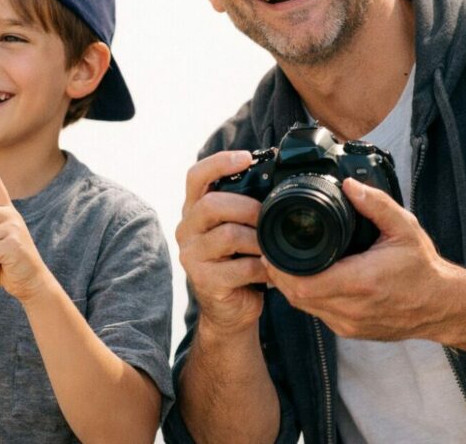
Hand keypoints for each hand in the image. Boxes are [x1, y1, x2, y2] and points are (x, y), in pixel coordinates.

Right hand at [175, 150, 269, 335]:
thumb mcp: (238, 227)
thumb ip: (245, 205)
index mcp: (194, 209)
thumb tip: (278, 180)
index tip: (245, 157)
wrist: (230, 308)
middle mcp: (187, 229)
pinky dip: (261, 267)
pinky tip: (270, 270)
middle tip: (268, 216)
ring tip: (272, 246)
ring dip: (258, 240)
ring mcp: (191, 256)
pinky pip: (238, 268)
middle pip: (211, 204)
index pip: (196, 176)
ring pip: (227, 236)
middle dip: (247, 207)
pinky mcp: (203, 280)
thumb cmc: (239, 260)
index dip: (219, 162)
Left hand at [264, 178, 460, 340]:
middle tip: (273, 250)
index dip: (281, 267)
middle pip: (297, 296)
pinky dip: (308, 296)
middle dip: (279, 274)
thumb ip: (375, 204)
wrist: (442, 305)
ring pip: (304, 307)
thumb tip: (349, 184)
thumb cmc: (423, 267)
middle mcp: (353, 308)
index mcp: (362, 282)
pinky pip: (318, 313)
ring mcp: (350, 324)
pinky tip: (308, 277)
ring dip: (291, 286)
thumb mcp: (403, 227)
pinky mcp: (351, 331)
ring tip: (286, 261)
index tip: (273, 247)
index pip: (304, 283)